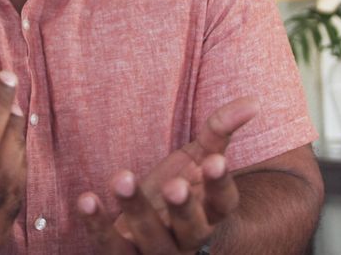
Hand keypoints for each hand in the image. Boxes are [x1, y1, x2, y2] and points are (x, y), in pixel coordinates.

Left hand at [76, 97, 258, 253]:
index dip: (220, 184)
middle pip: (192, 229)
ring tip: (122, 178)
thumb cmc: (179, 186)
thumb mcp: (198, 158)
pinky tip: (88, 200)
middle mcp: (189, 238)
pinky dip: (98, 226)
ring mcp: (157, 251)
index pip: (224, 203)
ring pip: (152, 240)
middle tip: (173, 186)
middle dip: (183, 209)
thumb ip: (219, 131)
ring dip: (136, 211)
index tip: (214, 161)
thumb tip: (253, 100)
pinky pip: (111, 248)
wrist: (152, 229)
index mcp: (211, 213)